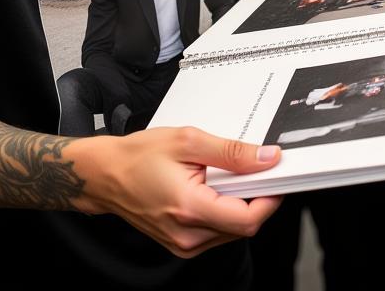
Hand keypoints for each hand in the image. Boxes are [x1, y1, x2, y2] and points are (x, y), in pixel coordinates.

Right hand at [72, 126, 281, 257]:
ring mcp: (185, 243)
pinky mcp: (183, 243)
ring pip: (233, 229)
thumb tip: (267, 158)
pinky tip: (216, 187)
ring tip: (228, 174)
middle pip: (244, 225)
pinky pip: (218, 231)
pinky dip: (226, 209)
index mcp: (190, 209)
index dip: (272, 197)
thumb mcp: (190, 141)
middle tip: (255, 167)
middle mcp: (188, 235)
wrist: (106, 175)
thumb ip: (232, 152)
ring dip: (241, 203)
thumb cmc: (140, 155)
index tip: (278, 174)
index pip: (249, 218)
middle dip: (258, 196)